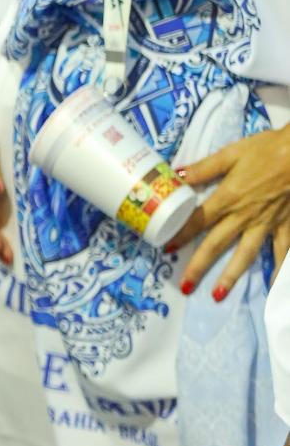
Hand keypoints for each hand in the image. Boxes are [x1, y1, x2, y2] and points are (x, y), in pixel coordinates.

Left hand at [167, 125, 289, 297]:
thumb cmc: (266, 150)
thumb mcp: (231, 153)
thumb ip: (204, 167)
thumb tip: (176, 174)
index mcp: (228, 197)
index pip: (199, 220)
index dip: (181, 235)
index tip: (167, 249)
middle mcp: (244, 216)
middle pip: (217, 244)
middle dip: (199, 266)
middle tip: (184, 286)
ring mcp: (266, 225)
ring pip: (245, 255)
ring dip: (231, 276)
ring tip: (217, 295)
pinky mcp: (285, 227)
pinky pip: (281, 254)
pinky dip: (278, 272)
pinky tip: (273, 289)